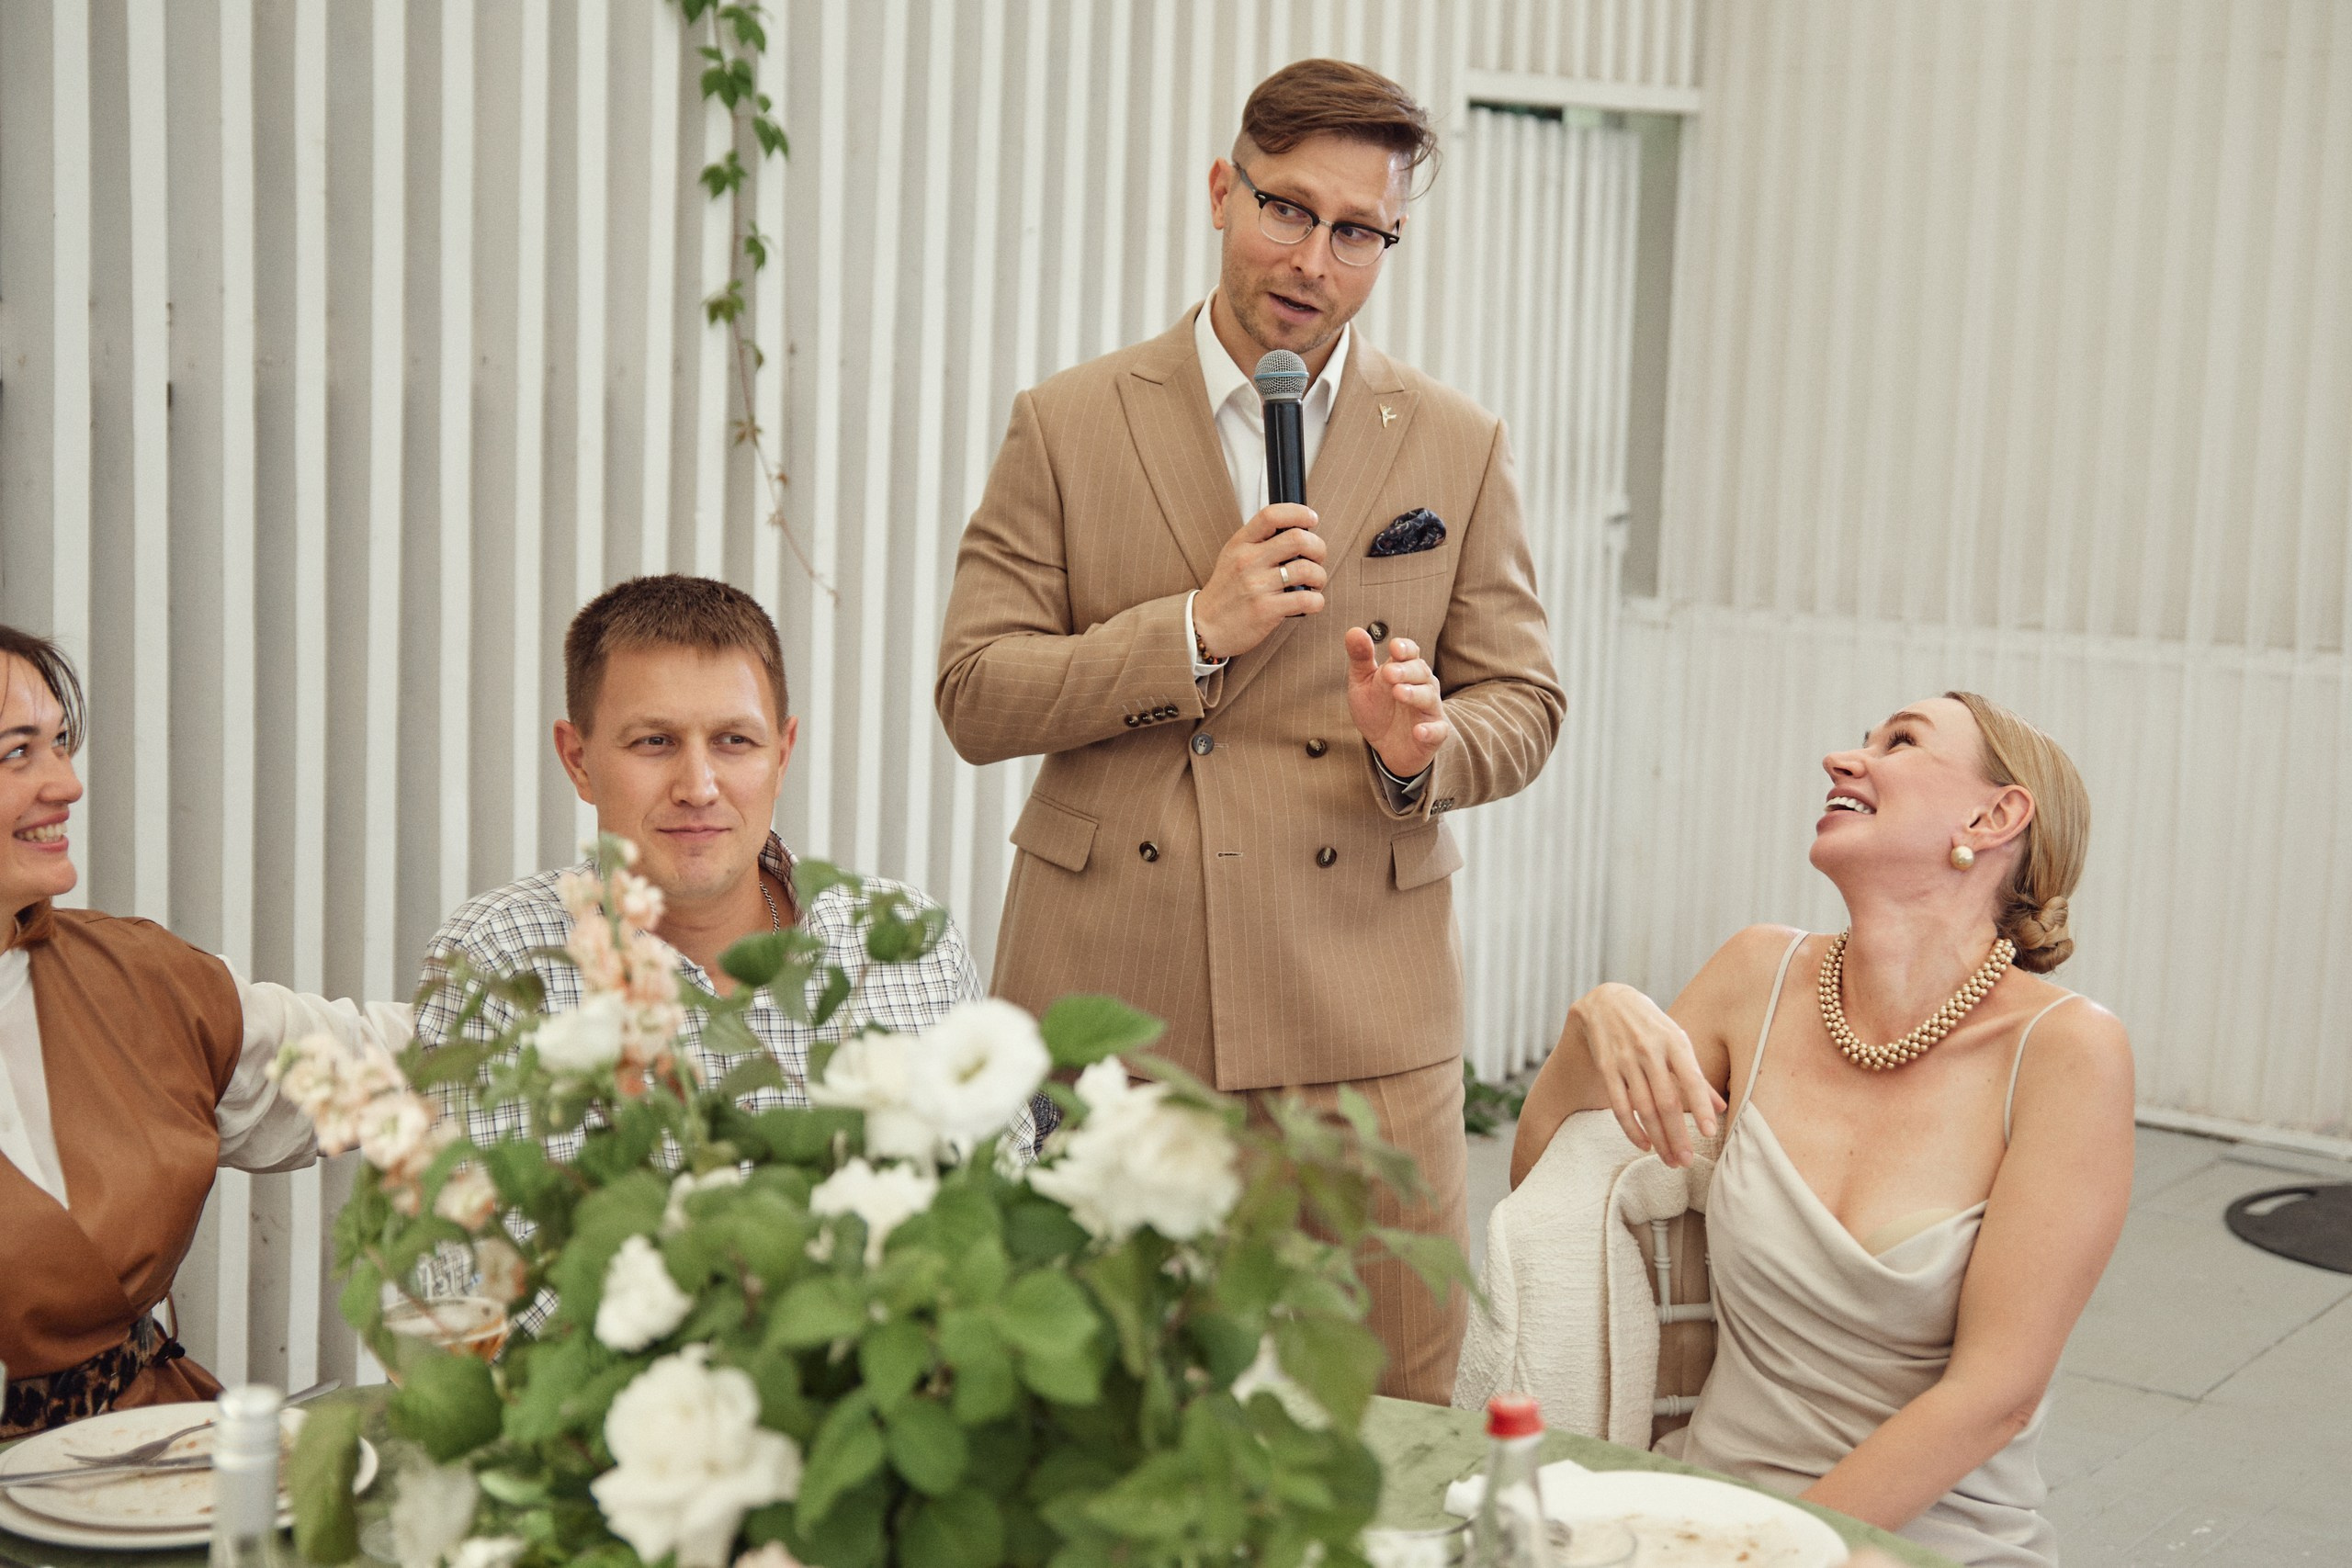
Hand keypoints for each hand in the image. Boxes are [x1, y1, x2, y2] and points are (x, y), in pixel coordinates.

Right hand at [1192, 504, 1327, 659]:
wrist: (1204, 626)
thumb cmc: (1226, 591)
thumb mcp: (1232, 557)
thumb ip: (1259, 542)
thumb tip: (1297, 532)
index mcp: (1240, 544)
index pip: (1271, 515)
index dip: (1298, 512)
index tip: (1312, 519)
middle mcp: (1248, 561)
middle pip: (1297, 539)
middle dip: (1318, 547)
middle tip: (1317, 558)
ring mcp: (1257, 586)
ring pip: (1306, 569)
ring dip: (1319, 576)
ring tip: (1315, 583)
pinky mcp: (1266, 610)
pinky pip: (1306, 599)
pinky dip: (1316, 600)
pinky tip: (1311, 602)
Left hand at [1345, 629, 1449, 779]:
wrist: (1389, 747)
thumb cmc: (1378, 708)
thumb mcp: (1363, 683)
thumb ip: (1360, 658)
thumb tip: (1354, 631)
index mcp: (1406, 669)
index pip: (1410, 653)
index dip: (1404, 648)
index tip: (1394, 647)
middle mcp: (1422, 686)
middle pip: (1420, 672)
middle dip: (1406, 671)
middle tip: (1389, 673)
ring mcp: (1429, 710)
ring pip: (1429, 697)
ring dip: (1415, 694)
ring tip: (1399, 693)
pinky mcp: (1434, 735)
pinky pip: (1438, 731)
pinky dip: (1430, 730)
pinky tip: (1418, 731)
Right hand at [1570, 982, 1725, 1167]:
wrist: (1607, 1001)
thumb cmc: (1651, 1025)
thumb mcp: (1677, 1041)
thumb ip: (1697, 1075)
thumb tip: (1721, 1107)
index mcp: (1675, 1041)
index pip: (1691, 1078)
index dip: (1700, 1107)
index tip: (1709, 1133)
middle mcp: (1650, 1050)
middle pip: (1666, 1100)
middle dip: (1677, 1134)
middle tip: (1686, 1161)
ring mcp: (1626, 1059)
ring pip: (1643, 1108)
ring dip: (1657, 1138)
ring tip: (1670, 1160)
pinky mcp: (1606, 1067)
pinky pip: (1619, 1105)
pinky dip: (1631, 1128)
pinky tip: (1644, 1145)